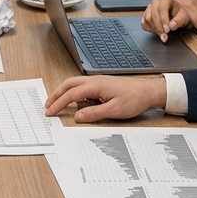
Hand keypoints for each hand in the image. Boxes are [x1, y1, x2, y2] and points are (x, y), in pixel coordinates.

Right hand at [44, 75, 165, 121]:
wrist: (148, 91)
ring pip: (75, 85)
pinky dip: (75, 94)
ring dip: (65, 93)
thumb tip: (77, 116)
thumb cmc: (134, 99)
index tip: (50, 111)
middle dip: (56, 95)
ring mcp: (98, 81)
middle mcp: (94, 81)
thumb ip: (94, 113)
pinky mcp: (102, 84)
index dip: (58, 103)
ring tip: (59, 105)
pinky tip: (79, 104)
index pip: (70, 94)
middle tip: (48, 105)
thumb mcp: (114, 110)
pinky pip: (83, 87)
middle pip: (68, 85)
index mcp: (95, 86)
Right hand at [141, 0, 190, 41]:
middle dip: (159, 27)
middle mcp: (156, 1)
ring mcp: (149, 8)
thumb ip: (179, 21)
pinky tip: (158, 32)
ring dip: (155, 29)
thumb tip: (172, 26)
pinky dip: (150, 29)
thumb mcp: (184, 16)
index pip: (162, 8)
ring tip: (163, 36)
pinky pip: (144, 23)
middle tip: (165, 37)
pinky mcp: (145, 15)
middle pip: (153, 15)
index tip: (168, 30)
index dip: (164, 20)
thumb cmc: (180, 13)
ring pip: (148, 19)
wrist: (176, 13)